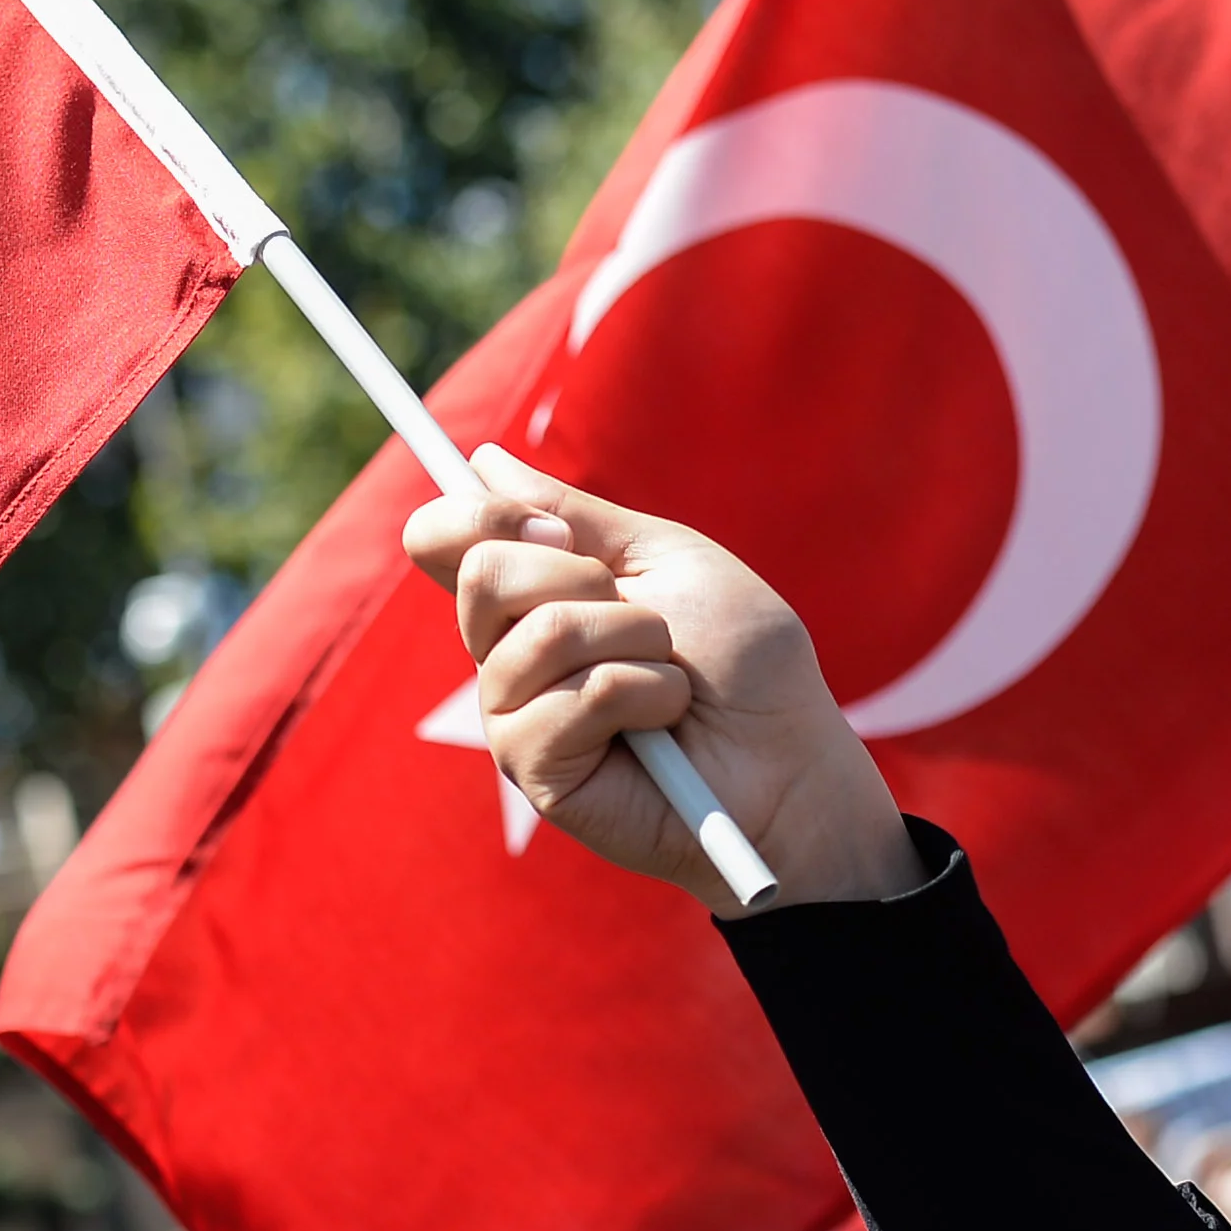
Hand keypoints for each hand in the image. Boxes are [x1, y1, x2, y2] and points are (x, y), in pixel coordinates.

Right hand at [400, 447, 915, 915]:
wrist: (789, 761)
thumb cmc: (743, 665)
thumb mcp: (668, 561)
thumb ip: (577, 514)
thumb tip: (484, 460)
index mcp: (533, 598)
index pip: (441, 540)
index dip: (475, 515)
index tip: (554, 527)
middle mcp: (507, 654)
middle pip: (483, 573)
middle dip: (587, 579)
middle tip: (647, 621)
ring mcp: (514, 715)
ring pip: (541, 633)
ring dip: (636, 641)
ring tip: (671, 681)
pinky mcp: (534, 770)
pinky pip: (573, 697)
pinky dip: (642, 695)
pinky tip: (662, 726)